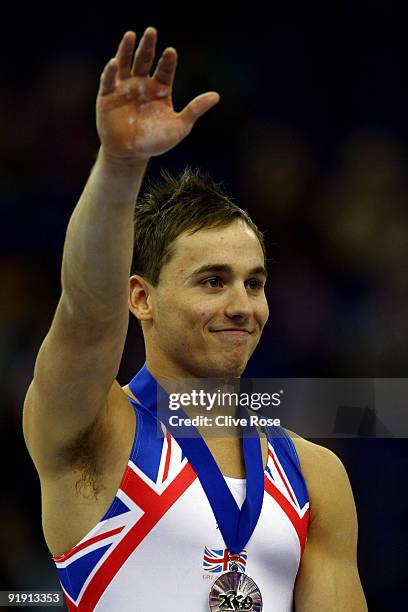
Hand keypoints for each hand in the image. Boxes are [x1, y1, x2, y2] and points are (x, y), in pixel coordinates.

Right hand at [96, 27, 219, 161]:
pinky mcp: (107, 96)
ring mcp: (124, 88)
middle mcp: (142, 84)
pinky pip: (108, 80)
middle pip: (145, 60)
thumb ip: (195, 110)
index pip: (165, 70)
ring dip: (126, 49)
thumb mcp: (179, 127)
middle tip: (151, 31)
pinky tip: (115, 62)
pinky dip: (111, 71)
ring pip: (126, 63)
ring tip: (131, 35)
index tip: (170, 52)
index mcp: (160, 89)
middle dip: (148, 46)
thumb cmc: (155, 142)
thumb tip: (216, 96)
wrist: (130, 155)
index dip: (167, 61)